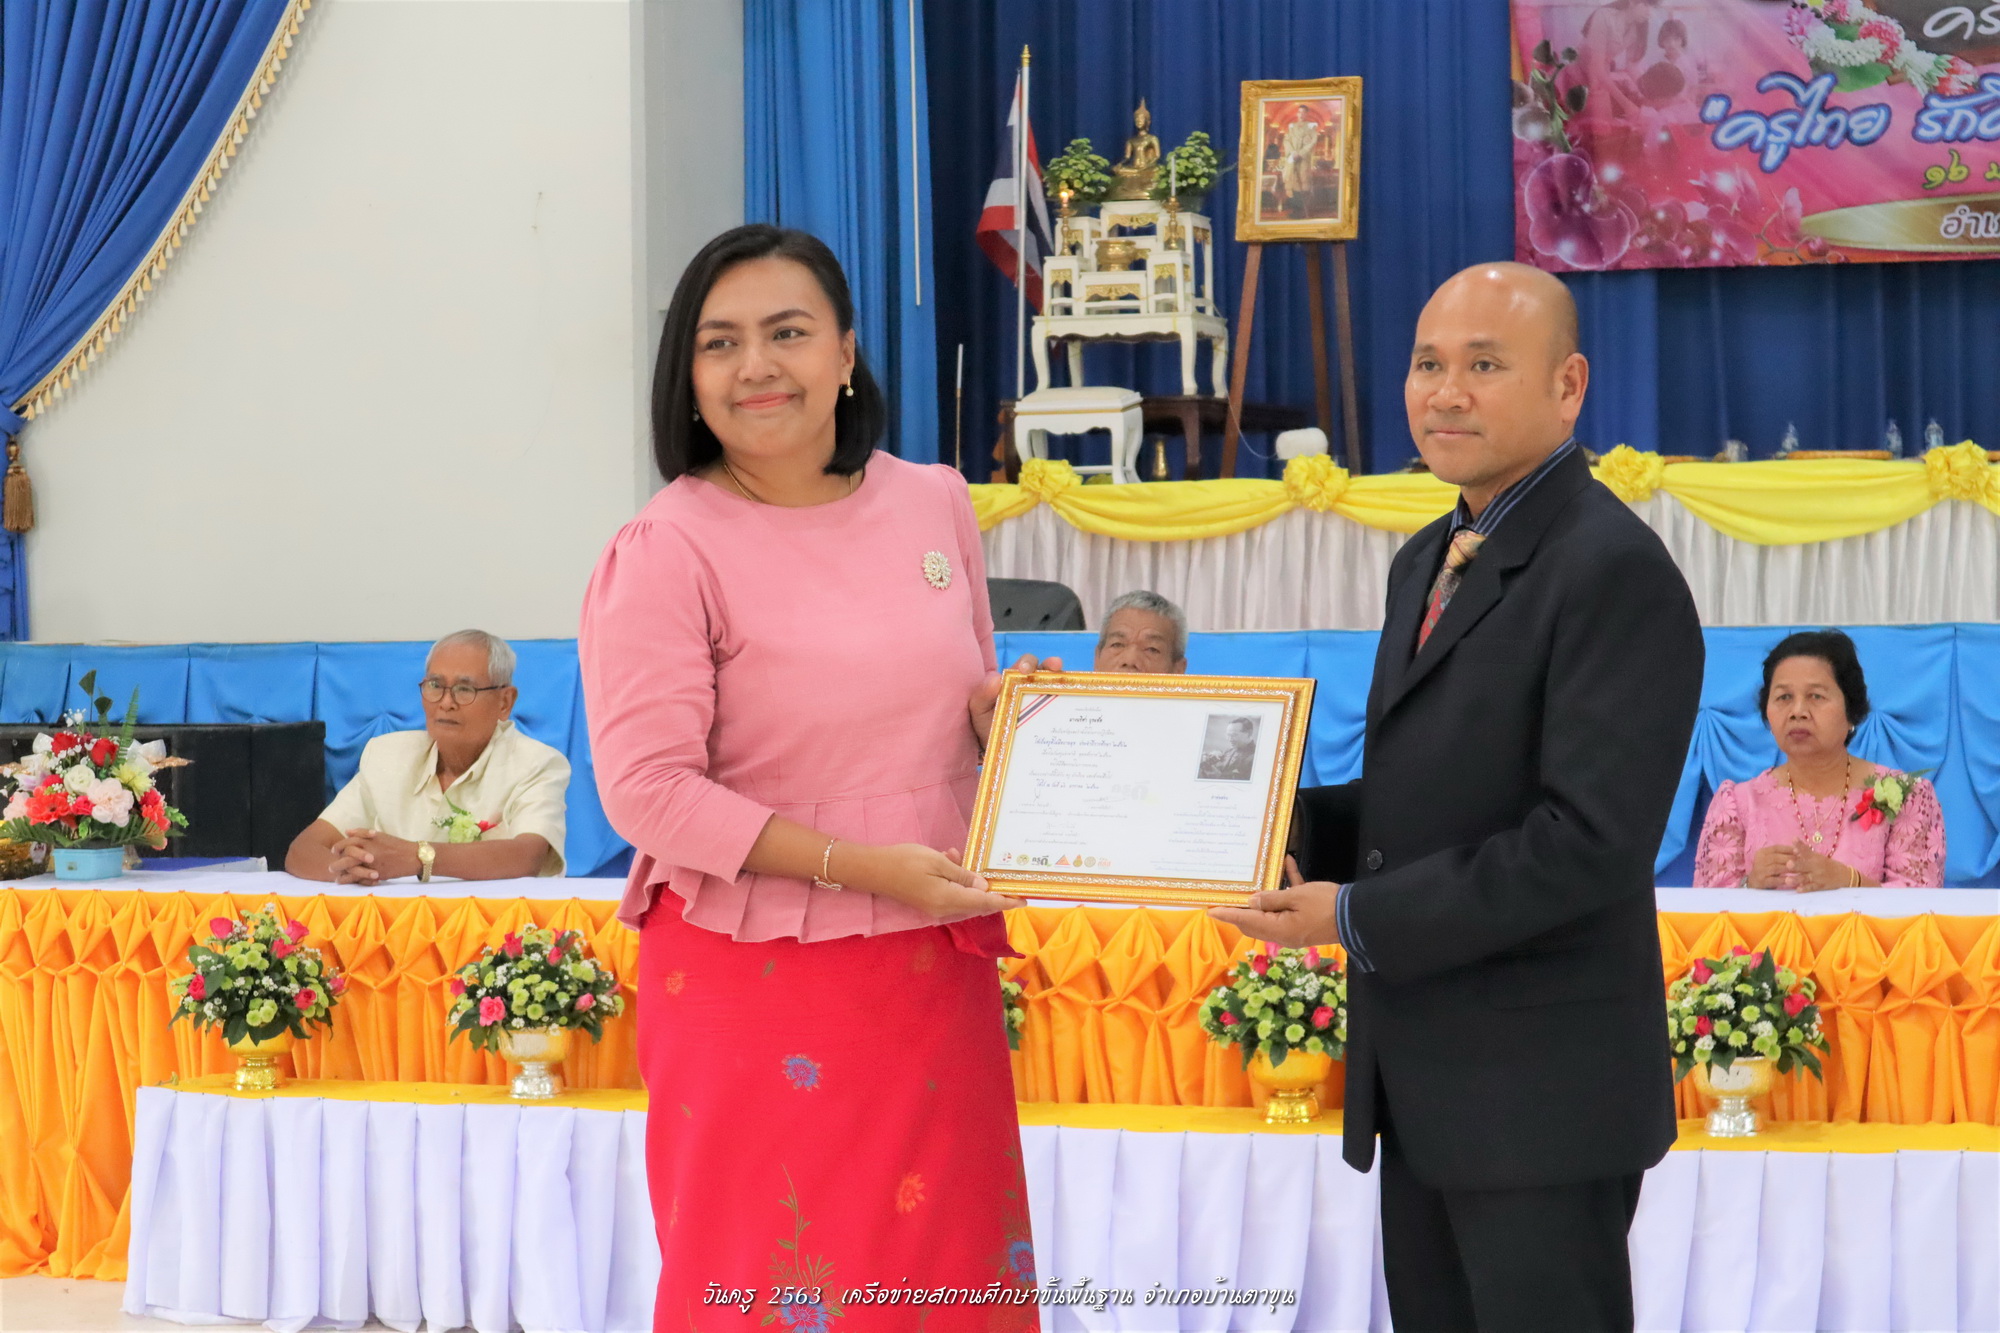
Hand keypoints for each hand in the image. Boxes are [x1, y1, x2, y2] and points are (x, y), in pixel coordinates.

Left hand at [331, 829, 420, 884]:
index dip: (338, 846)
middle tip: (331, 866)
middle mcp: (369, 850)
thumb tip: (347, 831)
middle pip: (346, 855)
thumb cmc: (397, 845)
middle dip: (336, 861)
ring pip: (350, 867)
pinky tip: (343, 881)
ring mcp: (372, 863)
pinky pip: (359, 877)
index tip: (334, 850)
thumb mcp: (381, 835)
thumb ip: (363, 833)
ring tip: (334, 875)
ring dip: (340, 871)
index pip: (348, 842)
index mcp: (369, 840)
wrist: (413, 857)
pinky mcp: (376, 873)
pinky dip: (349, 880)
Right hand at [837, 842, 1019, 918]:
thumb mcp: (938, 862)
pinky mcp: (928, 901)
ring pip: (965, 896)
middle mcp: (945, 908)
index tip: (1026, 899)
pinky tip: (951, 856)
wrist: (872, 868)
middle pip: (978, 904)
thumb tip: (984, 888)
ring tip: (961, 855)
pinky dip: (956, 877)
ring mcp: (936, 907)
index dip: (1007, 901)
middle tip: (1010, 876)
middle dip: (994, 891)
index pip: (986, 904)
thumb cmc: (905, 861)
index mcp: (949, 900)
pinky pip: (952, 892)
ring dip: (971, 879)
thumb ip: (963, 876)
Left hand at [969, 653, 1064, 746]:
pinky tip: (1073, 705)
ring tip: (1065, 682)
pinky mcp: (1057, 717)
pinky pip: (1067, 707)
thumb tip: (996, 679)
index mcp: (1016, 681)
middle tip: (1054, 666)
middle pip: (1047, 670)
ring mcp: (1047, 701)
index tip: (1025, 669)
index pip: (1026, 665)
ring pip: (1060, 686)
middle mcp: (1034, 687)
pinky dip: (1072, 702)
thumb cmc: (988, 727)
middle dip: (1052, 665)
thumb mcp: (979, 712)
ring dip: (1065, 680)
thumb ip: (982, 695)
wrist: (998, 752)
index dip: (1028, 662)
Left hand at [1207, 856, 1341, 947]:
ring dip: (1263, 899)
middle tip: (1226, 898)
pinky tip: (1288, 864)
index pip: (1246, 922)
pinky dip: (1287, 887)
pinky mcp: (1307, 919)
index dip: (1227, 915)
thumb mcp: (1297, 897)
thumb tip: (1252, 903)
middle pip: (1255, 922)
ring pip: (1271, 913)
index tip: (1210, 911)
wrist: (1356, 915)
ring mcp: (1295, 927)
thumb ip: (1272, 900)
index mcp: (1278, 929)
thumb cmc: (1325, 905)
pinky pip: (1292, 903)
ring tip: (1250, 886)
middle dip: (1240, 911)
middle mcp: (1284, 932)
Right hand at [1745, 844, 1797, 889]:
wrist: (1755, 882)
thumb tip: (1799, 849)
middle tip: (1803, 862)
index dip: (1788, 849)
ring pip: (1776, 868)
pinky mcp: (1761, 881)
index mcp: (1762, 852)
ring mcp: (1759, 871)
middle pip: (1776, 857)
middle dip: (1790, 859)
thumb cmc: (1768, 869)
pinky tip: (1792, 880)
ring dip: (1789, 869)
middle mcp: (1759, 860)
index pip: (1776, 848)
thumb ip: (1782, 855)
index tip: (1799, 851)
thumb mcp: (1772, 860)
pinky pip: (1774, 880)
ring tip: (1800, 871)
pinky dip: (1784, 879)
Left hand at [1787, 846, 1855, 892]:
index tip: (1794, 840)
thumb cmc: (1826, 864)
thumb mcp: (1816, 856)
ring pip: (1806, 878)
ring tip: (1788, 880)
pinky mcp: (1820, 886)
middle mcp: (1816, 866)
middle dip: (1796, 865)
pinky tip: (1798, 890)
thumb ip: (1804, 851)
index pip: (1806, 850)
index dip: (1800, 845)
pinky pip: (1812, 888)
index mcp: (1814, 857)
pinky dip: (1805, 889)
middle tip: (1788, 864)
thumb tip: (1793, 844)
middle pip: (1804, 865)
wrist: (1844, 876)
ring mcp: (1818, 877)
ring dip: (1797, 879)